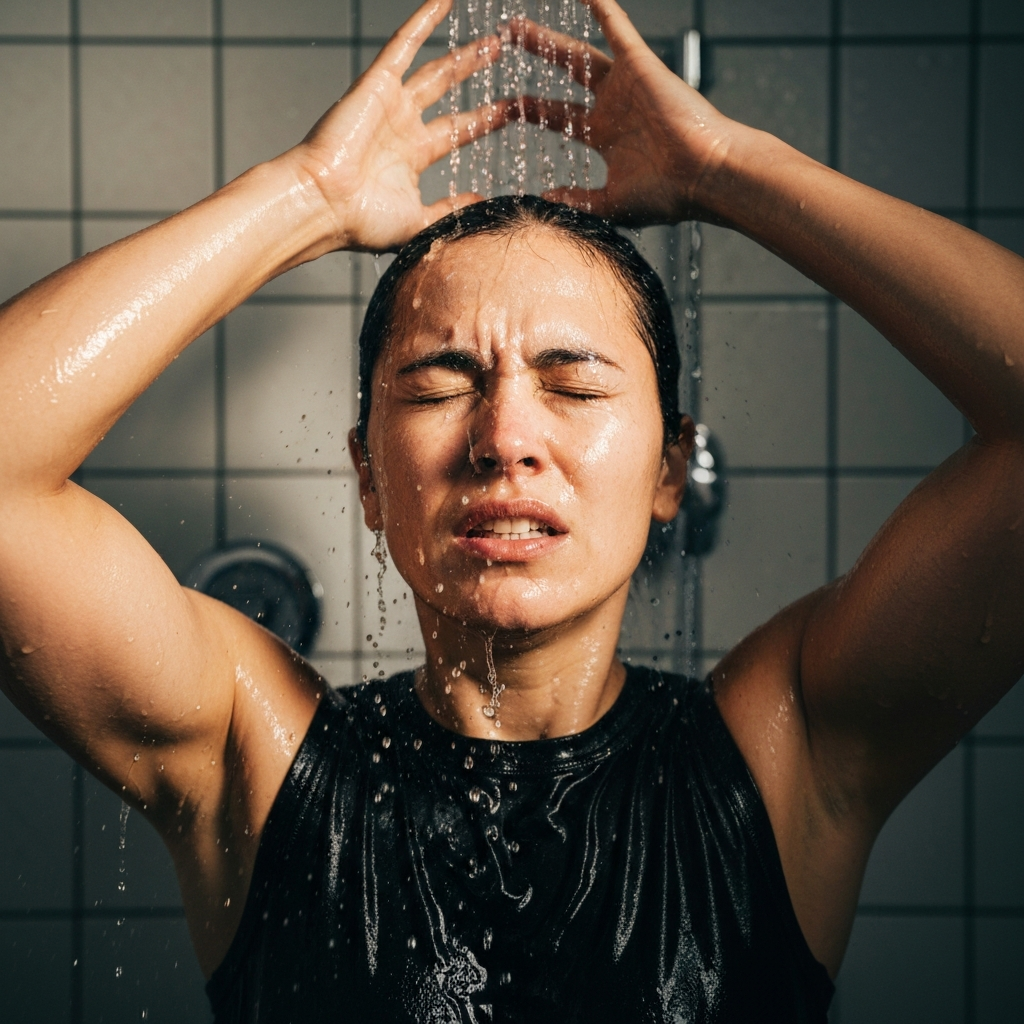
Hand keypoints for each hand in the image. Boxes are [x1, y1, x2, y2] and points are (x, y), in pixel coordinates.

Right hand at [292, 0, 512, 251]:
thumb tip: (484, 207)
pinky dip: (422, 20)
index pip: (455, 131)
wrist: (323, 205)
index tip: (512, 109)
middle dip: (476, 74)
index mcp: (411, 158)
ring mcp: (389, 104)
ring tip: (494, 37)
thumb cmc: (363, 222)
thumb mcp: (421, 222)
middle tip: (503, 53)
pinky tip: (445, 1)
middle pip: (448, 92)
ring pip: (434, 68)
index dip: (484, 119)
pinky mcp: (376, 84)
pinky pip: (402, 44)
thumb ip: (452, 211)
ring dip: (463, 52)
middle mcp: (401, 127)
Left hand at [511, 0, 739, 224]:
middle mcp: (613, 107)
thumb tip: (544, 200)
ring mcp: (626, 85)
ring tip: (515, 23)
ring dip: (548, 37)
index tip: (501, 103)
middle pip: (563, 77)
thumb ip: (577, 201)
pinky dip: (601, 7)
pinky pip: (617, 27)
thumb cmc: (667, 195)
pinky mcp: (639, 65)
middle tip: (503, 40)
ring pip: (578, 53)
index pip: (557, 117)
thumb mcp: (610, 204)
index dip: (529, 109)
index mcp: (606, 138)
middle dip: (535, 58)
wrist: (705, 175)